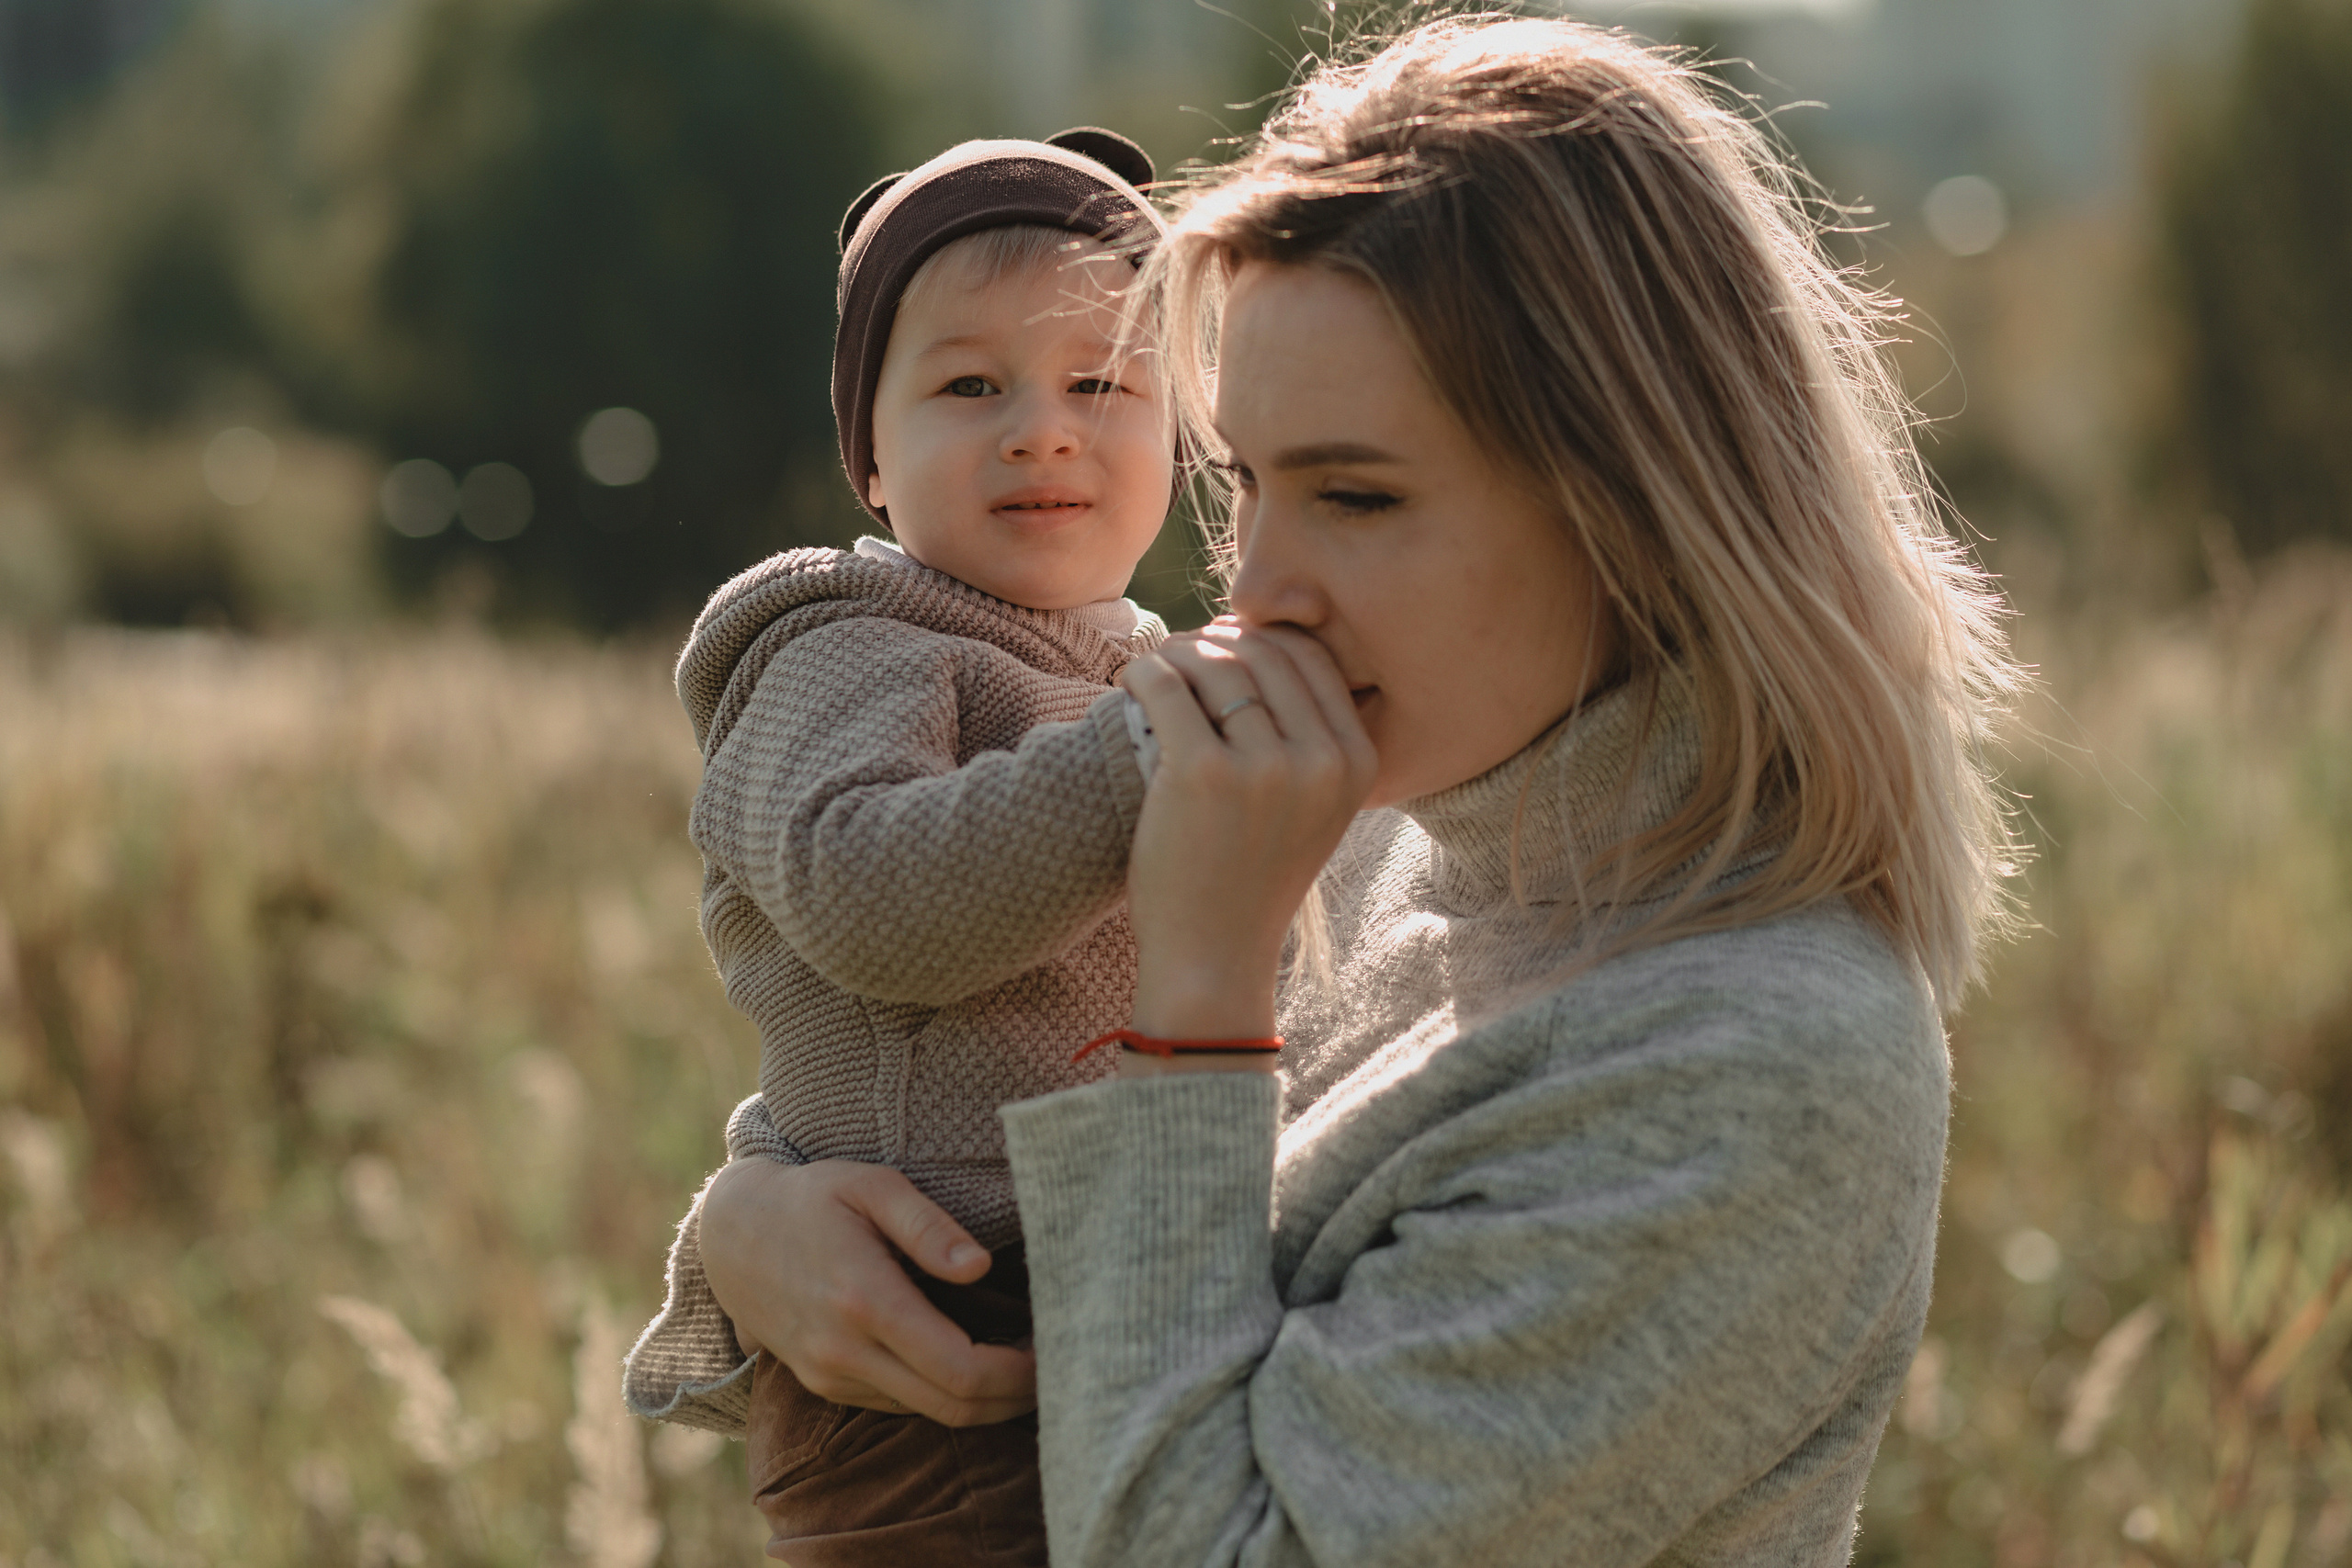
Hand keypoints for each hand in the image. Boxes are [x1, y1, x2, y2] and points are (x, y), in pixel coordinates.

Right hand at [699, 1158, 1036, 1425]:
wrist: (729, 1233)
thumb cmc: (812, 1197)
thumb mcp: (872, 1185)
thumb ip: (928, 1227)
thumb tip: (980, 1268)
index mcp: (866, 1301)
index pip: (961, 1370)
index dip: (1018, 1374)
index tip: (1054, 1352)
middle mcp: (846, 1352)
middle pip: (953, 1407)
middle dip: (1013, 1399)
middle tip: (1057, 1370)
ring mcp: (832, 1376)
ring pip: (928, 1413)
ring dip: (984, 1402)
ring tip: (1027, 1363)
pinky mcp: (825, 1383)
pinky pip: (899, 1403)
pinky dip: (945, 1394)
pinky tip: (975, 1363)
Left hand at [1117, 621, 1378, 1039]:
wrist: (1214, 957)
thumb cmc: (1251, 879)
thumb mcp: (1312, 809)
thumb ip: (1307, 738)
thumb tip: (1251, 643)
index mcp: (1356, 763)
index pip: (1313, 660)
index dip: (1263, 638)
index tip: (1225, 644)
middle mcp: (1320, 760)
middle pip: (1264, 652)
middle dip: (1216, 639)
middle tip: (1181, 653)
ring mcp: (1264, 767)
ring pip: (1214, 663)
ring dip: (1174, 653)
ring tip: (1154, 668)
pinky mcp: (1203, 773)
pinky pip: (1166, 687)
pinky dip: (1143, 672)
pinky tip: (1130, 681)